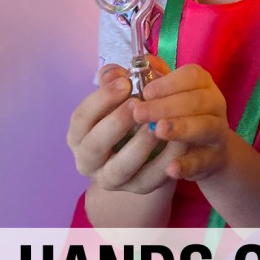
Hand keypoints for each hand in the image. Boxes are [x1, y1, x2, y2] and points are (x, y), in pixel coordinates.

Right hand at [67, 59, 186, 193]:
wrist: (151, 149)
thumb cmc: (130, 114)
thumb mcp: (122, 95)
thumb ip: (116, 80)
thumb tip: (115, 71)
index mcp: (79, 135)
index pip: (81, 119)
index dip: (100, 100)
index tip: (124, 82)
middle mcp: (88, 161)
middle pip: (94, 146)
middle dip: (116, 123)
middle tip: (138, 104)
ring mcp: (112, 179)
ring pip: (120, 168)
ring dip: (139, 145)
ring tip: (158, 124)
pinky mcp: (138, 188)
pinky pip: (151, 178)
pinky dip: (166, 160)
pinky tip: (180, 141)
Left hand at [132, 64, 229, 181]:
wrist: (203, 150)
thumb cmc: (174, 114)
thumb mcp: (161, 95)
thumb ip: (138, 81)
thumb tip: (114, 72)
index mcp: (202, 83)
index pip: (192, 75)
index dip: (169, 82)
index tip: (145, 91)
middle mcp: (215, 104)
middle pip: (197, 100)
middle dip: (166, 106)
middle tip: (138, 113)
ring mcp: (217, 132)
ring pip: (205, 127)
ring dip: (181, 128)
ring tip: (158, 130)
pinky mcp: (213, 158)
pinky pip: (202, 161)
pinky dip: (187, 164)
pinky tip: (169, 168)